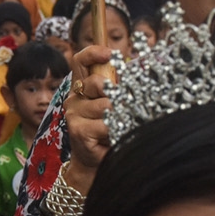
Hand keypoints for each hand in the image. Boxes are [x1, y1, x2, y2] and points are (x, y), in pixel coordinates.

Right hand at [62, 42, 116, 179]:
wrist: (96, 162)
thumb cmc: (109, 130)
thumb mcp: (114, 105)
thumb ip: (119, 87)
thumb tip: (140, 69)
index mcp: (82, 87)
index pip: (80, 61)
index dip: (94, 53)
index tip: (110, 54)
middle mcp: (75, 98)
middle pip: (96, 82)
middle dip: (113, 91)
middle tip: (122, 102)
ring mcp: (74, 114)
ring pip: (105, 105)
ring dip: (119, 115)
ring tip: (121, 125)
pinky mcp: (78, 130)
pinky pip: (105, 123)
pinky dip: (116, 130)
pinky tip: (114, 136)